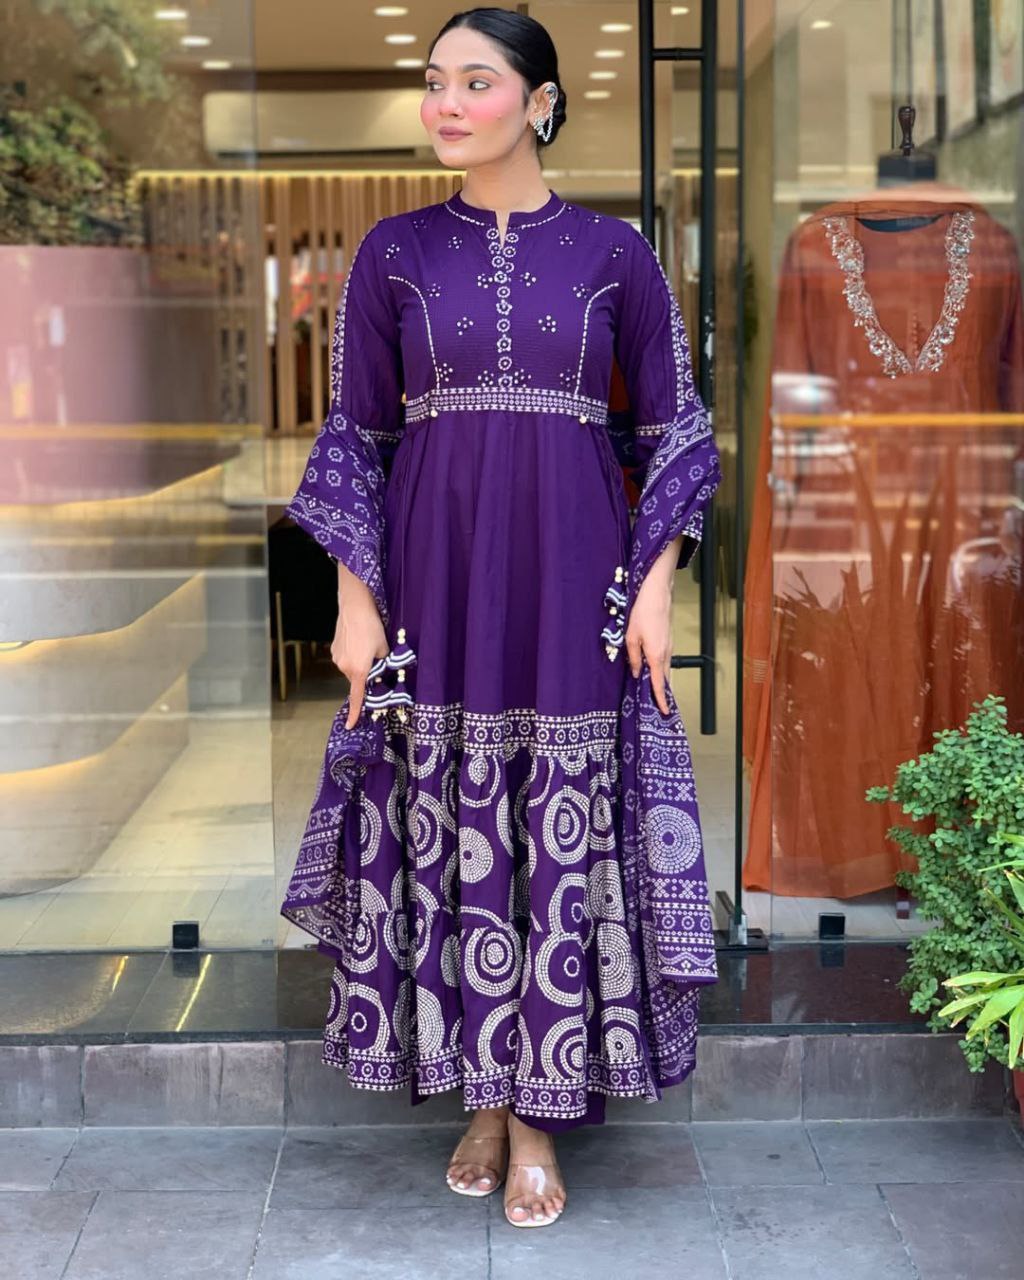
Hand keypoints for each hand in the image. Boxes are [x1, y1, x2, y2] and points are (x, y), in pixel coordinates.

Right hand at [331, 579, 388, 728]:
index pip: (357, 697)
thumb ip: (382, 664)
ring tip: (366, 644)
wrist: (354, 607)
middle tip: (377, 660)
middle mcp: (344, 667)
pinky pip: (345, 658)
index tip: (350, 725)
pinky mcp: (334, 649)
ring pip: (352, 668)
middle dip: (367, 675)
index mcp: (359, 671)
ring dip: (360, 663)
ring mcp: (337, 658)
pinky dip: (352, 654)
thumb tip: (381, 671)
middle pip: (358, 680)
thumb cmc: (372, 627)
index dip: (355, 713)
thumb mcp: (384, 648)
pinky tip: (357, 640)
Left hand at [624, 572, 673, 715]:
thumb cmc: (642, 614)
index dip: (660, 699)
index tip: (664, 712)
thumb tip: (636, 673)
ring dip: (659, 681)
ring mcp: (668, 647)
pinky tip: (651, 671)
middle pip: (663, 679)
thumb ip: (633, 658)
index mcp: (656, 656)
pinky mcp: (667, 641)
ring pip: (664, 669)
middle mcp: (665, 654)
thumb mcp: (631, 637)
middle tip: (657, 707)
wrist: (657, 595)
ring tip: (653, 693)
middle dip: (661, 693)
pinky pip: (663, 661)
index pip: (658, 683)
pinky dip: (659, 670)